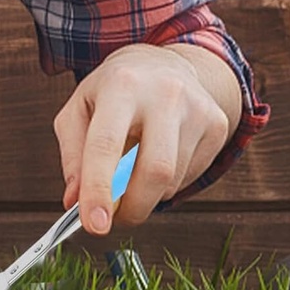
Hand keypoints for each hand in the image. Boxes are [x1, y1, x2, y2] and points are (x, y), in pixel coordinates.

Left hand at [53, 43, 238, 233]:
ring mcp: (197, 108)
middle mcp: (164, 92)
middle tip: (114, 219)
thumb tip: (75, 201)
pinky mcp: (217, 124)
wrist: (163, 64)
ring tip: (133, 170)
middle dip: (132, 208)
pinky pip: (190, 176)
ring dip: (146, 194)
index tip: (94, 225)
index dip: (99, 189)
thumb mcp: (79, 111)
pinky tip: (157, 157)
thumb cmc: (113, 92)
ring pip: (172, 180)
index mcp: (121, 85)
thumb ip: (73, 156)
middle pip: (154, 170)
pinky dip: (167, 184)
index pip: (107, 145)